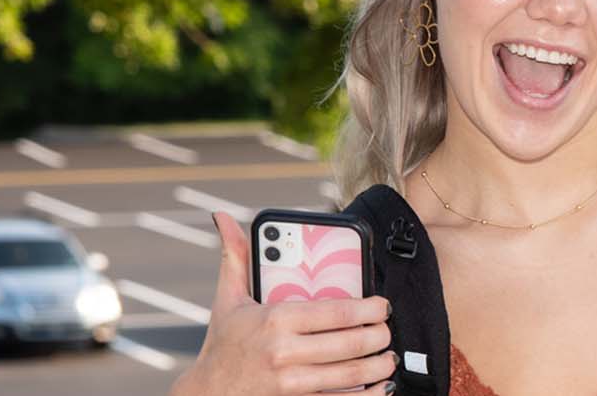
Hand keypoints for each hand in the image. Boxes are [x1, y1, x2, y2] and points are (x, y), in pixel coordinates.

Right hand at [170, 212, 396, 395]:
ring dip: (380, 365)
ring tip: (388, 356)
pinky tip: (380, 386)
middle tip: (387, 330)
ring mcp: (290, 383)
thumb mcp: (227, 299)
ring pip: (352, 374)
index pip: (338, 312)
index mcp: (275, 320)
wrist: (208, 393)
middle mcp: (284, 352)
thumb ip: (234, 256)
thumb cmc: (223, 344)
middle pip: (351, 343)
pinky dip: (368, 395)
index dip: (370, 309)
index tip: (382, 305)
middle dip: (379, 336)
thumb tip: (222, 217)